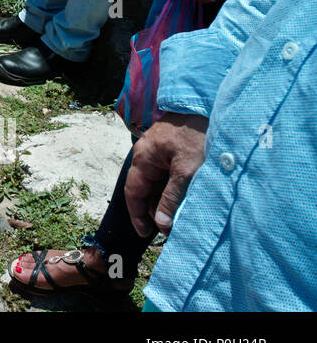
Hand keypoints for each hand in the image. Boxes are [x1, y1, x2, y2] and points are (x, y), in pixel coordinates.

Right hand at [125, 112, 207, 236]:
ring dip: (166, 197)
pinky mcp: (170, 148)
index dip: (138, 215)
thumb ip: (171, 197)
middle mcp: (145, 154)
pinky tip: (184, 194)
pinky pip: (166, 172)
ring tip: (180, 212)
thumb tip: (160, 223)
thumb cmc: (197, 136)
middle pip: (145, 188)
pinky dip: (172, 186)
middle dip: (156, 208)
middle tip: (172, 227)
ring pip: (157, 181)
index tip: (147, 234)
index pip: (133, 192)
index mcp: (143, 158)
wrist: (209, 107)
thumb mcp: (186, 171)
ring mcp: (157, 150)